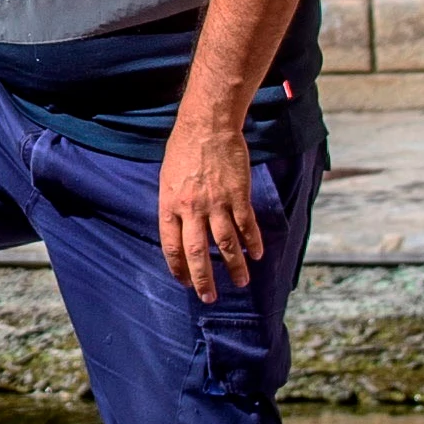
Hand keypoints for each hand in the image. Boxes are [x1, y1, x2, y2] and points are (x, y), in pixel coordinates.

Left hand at [154, 114, 265, 303]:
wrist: (208, 126)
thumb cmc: (183, 149)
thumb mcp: (167, 179)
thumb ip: (172, 206)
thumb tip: (178, 228)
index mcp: (170, 206)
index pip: (172, 247)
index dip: (178, 269)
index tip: (185, 282)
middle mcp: (192, 209)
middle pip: (197, 253)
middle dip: (204, 279)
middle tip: (210, 297)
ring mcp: (216, 203)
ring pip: (225, 244)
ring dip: (234, 266)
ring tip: (241, 281)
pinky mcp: (238, 195)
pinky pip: (246, 225)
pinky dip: (252, 242)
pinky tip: (256, 255)